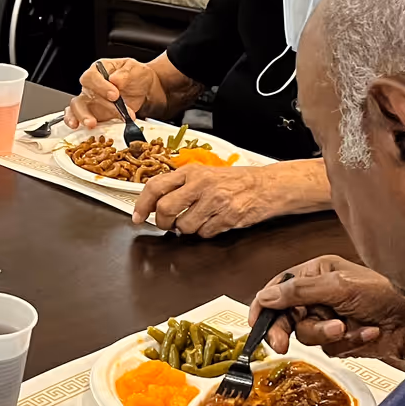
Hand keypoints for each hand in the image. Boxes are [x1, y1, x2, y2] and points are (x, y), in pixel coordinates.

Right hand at [65, 56, 163, 128]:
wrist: (144, 89)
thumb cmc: (136, 76)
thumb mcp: (135, 69)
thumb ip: (125, 74)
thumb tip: (114, 79)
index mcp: (98, 70)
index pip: (91, 77)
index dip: (101, 87)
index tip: (115, 95)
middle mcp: (91, 86)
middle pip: (81, 94)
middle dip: (90, 106)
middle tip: (106, 112)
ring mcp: (90, 102)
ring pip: (77, 109)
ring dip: (83, 117)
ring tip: (92, 124)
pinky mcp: (94, 114)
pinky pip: (82, 119)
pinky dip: (80, 123)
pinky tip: (84, 128)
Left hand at [132, 164, 278, 237]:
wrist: (266, 186)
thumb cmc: (235, 181)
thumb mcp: (205, 174)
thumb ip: (181, 185)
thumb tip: (155, 202)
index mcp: (192, 172)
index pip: (156, 186)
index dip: (142, 204)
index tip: (138, 217)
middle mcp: (202, 184)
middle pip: (165, 209)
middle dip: (163, 223)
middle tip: (167, 225)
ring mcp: (215, 201)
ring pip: (184, 226)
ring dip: (187, 229)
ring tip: (198, 220)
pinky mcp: (227, 217)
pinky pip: (204, 234)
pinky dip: (205, 233)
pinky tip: (213, 222)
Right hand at [248, 255, 404, 367]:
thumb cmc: (386, 293)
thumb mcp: (339, 287)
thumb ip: (299, 292)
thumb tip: (265, 297)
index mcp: (315, 274)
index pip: (278, 290)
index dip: (264, 307)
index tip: (256, 324)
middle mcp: (319, 295)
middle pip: (287, 317)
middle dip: (288, 330)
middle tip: (281, 345)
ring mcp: (330, 317)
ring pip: (307, 335)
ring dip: (327, 334)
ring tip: (348, 327)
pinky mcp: (342, 338)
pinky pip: (330, 347)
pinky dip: (348, 341)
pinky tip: (368, 332)